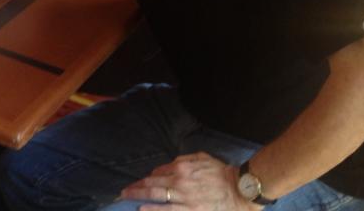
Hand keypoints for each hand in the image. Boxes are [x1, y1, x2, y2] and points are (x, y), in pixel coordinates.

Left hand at [119, 153, 258, 209]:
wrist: (239, 190)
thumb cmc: (221, 173)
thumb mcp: (201, 158)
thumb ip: (182, 160)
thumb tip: (165, 167)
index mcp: (182, 167)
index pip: (158, 172)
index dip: (147, 177)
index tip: (139, 181)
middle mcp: (179, 181)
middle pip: (152, 183)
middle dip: (136, 187)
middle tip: (124, 191)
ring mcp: (184, 197)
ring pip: (156, 196)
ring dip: (139, 196)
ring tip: (127, 197)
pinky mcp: (190, 210)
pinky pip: (167, 210)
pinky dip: (153, 209)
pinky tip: (142, 209)